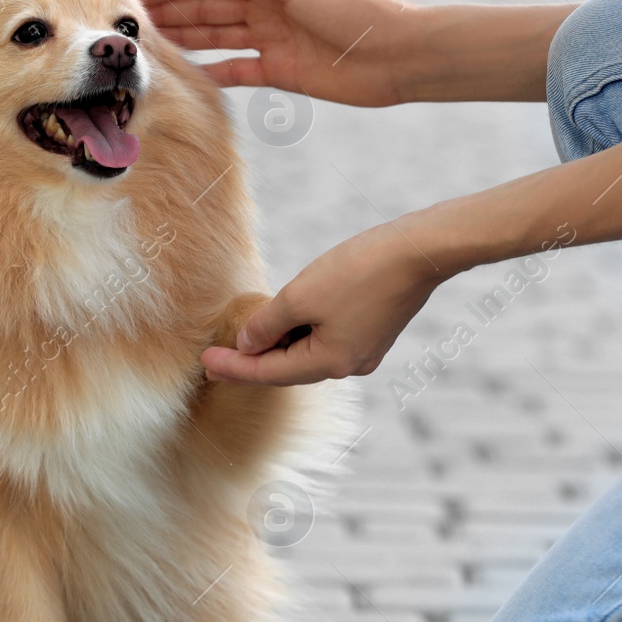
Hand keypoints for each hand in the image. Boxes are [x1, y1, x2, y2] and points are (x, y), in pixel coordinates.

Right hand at [132, 0, 416, 106]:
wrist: (397, 55)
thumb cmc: (354, 9)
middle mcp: (268, 6)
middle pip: (209, 6)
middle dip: (171, 12)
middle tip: (131, 27)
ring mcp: (273, 39)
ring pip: (218, 37)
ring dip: (185, 39)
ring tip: (148, 50)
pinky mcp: (282, 71)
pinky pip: (238, 70)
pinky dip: (213, 72)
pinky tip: (186, 75)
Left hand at [201, 222, 450, 385]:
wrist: (419, 250)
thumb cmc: (360, 270)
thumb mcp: (300, 296)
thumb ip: (267, 324)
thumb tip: (247, 344)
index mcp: (329, 363)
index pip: (267, 372)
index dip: (232, 368)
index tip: (202, 364)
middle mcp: (349, 365)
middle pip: (287, 368)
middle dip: (250, 362)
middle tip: (214, 362)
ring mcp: (365, 350)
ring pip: (307, 353)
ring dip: (275, 347)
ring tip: (242, 342)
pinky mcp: (373, 330)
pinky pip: (325, 340)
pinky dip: (299, 334)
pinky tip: (282, 322)